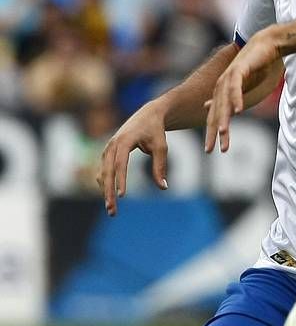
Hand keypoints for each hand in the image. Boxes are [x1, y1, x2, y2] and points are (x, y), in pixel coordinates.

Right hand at [97, 101, 167, 215]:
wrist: (148, 115)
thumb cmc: (156, 131)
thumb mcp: (161, 147)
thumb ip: (160, 167)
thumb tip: (163, 187)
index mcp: (125, 140)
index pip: (120, 163)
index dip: (121, 179)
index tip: (122, 196)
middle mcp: (112, 144)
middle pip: (108, 171)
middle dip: (108, 192)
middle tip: (112, 210)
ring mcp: (107, 149)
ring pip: (103, 173)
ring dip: (105, 191)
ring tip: (112, 210)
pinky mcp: (107, 153)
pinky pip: (104, 171)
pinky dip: (105, 185)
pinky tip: (109, 198)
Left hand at [205, 28, 281, 152]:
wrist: (266, 44)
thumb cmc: (258, 66)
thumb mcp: (246, 86)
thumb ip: (235, 99)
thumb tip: (224, 109)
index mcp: (222, 92)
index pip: (215, 117)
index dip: (211, 134)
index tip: (210, 151)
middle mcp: (221, 86)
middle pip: (216, 113)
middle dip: (213, 132)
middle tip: (211, 150)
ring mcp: (229, 78)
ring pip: (224, 103)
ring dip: (223, 118)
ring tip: (223, 134)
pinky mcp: (239, 70)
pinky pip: (236, 88)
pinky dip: (236, 99)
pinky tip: (238, 112)